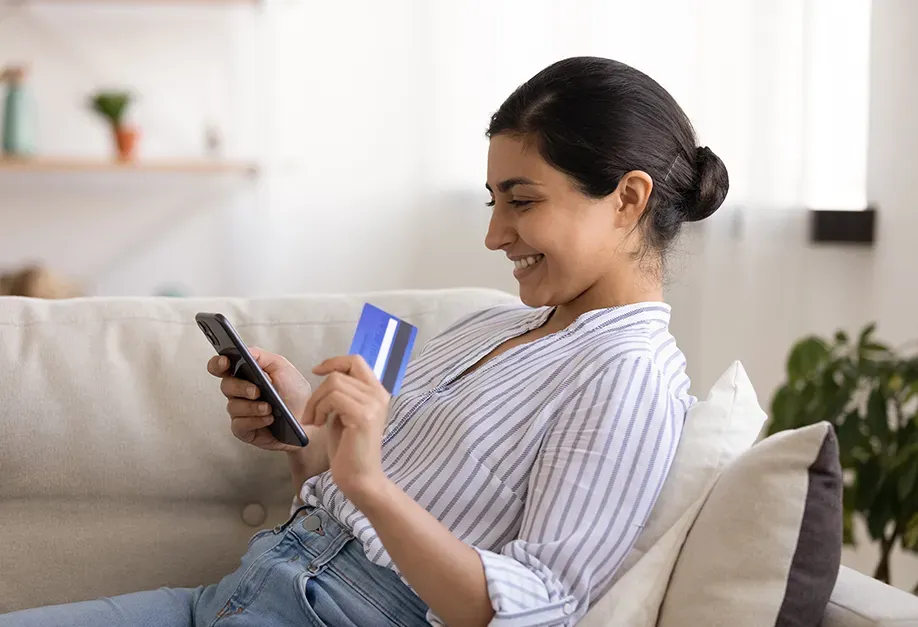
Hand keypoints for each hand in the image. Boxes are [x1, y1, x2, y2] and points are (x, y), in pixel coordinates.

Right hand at [207, 347, 311, 452]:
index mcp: (245, 374)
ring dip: (252, 407)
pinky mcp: (244, 430)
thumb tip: (245, 351)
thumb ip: (263, 358)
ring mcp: (240, 411)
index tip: (225, 362)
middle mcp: (239, 392)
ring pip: (233, 407)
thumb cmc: (294, 393)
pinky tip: (269, 418)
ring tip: (269, 408)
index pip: (221, 367)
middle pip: (226, 386)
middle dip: (240, 387)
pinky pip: (240, 425)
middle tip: (257, 391)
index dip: (218, 363)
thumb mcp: (283, 368)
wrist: (308, 420)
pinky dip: (255, 421)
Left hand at [304, 355, 390, 499]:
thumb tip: (329, 375)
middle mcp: (379, 395)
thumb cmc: (349, 449)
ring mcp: (373, 404)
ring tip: (315, 421)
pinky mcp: (363, 416)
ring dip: (316, 402)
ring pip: (334, 384)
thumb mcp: (345, 413)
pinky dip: (319, 409)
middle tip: (312, 413)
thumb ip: (343, 394)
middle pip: (340, 373)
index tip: (316, 371)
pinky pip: (333, 398)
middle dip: (318, 391)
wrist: (359, 478)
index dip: (334, 362)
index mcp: (377, 392)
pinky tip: (319, 425)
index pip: (356, 361)